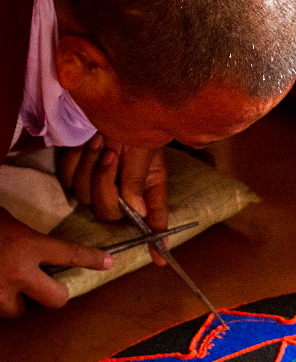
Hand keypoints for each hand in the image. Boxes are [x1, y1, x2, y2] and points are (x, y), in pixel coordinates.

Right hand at [0, 207, 111, 316]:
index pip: (70, 254)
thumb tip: (29, 238)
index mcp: (28, 246)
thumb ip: (22, 232)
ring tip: (1, 286)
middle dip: (53, 294)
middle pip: (56, 298)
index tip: (108, 263)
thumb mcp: (2, 218)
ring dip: (11, 300)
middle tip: (42, 286)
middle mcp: (19, 273)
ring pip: (17, 309)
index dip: (92, 259)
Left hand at [58, 135, 168, 262]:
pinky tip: (88, 144)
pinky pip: (69, 179)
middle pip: (109, 212)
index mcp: (149, 188)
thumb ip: (138, 180)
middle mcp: (126, 192)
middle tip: (111, 154)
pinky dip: (76, 161)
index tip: (160, 259)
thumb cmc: (137, 124)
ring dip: (90, 167)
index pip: (155, 221)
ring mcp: (100, 185)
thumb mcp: (143, 150)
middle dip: (104, 184)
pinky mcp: (79, 175)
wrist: (112, 102)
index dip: (157, 241)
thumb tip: (137, 211)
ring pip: (85, 196)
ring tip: (100, 142)